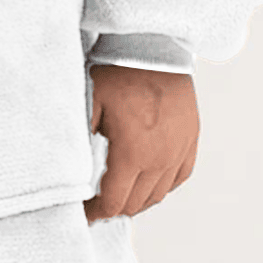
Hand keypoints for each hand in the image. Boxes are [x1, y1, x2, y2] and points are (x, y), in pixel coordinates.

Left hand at [84, 63, 197, 220]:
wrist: (153, 49)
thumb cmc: (117, 73)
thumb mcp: (89, 104)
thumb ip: (80, 141)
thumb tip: (71, 172)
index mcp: (132, 154)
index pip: (114, 202)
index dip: (96, 213)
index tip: (85, 213)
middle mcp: (159, 159)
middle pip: (136, 204)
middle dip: (114, 208)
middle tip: (98, 204)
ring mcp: (178, 151)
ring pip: (158, 195)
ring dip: (138, 200)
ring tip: (120, 194)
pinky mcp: (191, 140)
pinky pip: (179, 177)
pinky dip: (162, 185)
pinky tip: (148, 181)